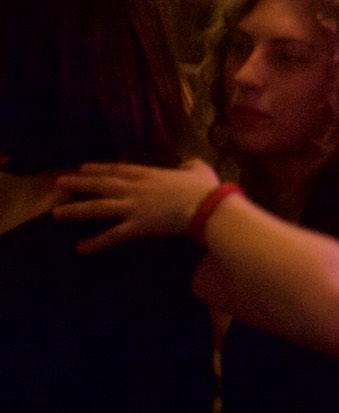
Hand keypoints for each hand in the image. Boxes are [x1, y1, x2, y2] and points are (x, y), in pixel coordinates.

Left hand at [53, 159, 223, 252]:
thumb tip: (187, 164)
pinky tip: (81, 248)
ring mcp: (134, 207)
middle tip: (59, 183)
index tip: (82, 167)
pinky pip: (114, 235)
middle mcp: (136, 189)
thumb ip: (189, 165)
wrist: (207, 207)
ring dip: (76, 211)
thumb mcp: (199, 169)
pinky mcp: (138, 226)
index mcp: (150, 174)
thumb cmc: (205, 188)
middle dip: (79, 184)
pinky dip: (97, 242)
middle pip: (102, 184)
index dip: (99, 168)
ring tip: (56, 214)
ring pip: (99, 208)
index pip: (118, 169)